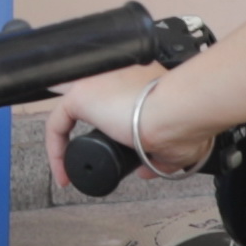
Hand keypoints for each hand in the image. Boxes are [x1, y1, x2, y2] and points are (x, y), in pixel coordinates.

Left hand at [34, 71, 187, 182]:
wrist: (180, 111)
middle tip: (87, 141)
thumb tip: (146, 169)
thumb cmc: (189, 120)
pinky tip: (64, 172)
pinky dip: (57, 149)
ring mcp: (98, 80)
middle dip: (88, 111)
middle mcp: (119, 73)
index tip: (122, 138)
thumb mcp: (176, 144)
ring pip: (72, 104)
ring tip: (69, 160)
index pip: (122, 94)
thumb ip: (160, 155)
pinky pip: (58, 123)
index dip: (119, 116)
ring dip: (68, 131)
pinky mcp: (81, 94)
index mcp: (145, 80)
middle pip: (93, 91)